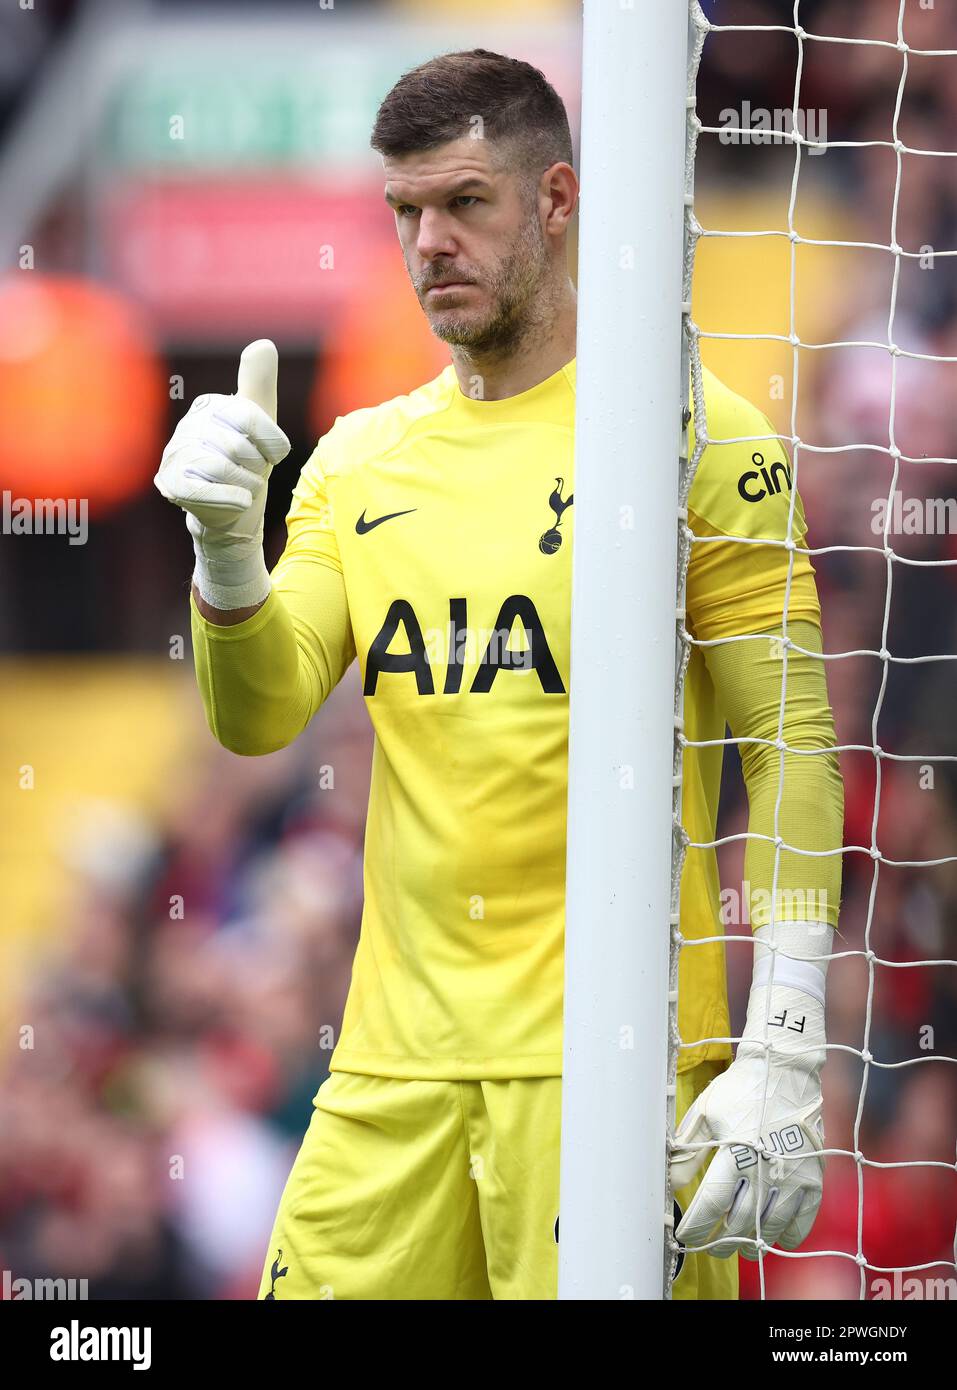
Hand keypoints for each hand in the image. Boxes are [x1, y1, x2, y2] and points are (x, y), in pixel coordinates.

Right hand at [154, 339, 290, 609]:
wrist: (233, 510)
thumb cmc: (248, 463)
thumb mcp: (261, 424)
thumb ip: (259, 385)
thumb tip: (263, 343)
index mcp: (209, 407)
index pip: (247, 416)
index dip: (270, 440)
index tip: (278, 455)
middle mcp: (187, 426)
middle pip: (234, 444)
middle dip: (255, 466)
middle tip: (255, 474)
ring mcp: (174, 455)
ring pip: (220, 467)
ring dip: (246, 483)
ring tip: (248, 489)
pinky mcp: (170, 484)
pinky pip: (201, 490)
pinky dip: (229, 498)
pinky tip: (243, 502)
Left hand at [670, 983, 825, 1259]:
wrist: (785, 1069)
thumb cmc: (741, 1089)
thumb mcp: (706, 1112)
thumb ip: (687, 1149)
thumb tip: (671, 1183)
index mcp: (735, 1150)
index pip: (712, 1202)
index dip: (696, 1225)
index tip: (684, 1236)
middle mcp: (765, 1167)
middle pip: (740, 1221)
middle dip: (722, 1240)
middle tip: (711, 1246)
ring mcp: (793, 1175)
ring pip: (770, 1225)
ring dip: (753, 1242)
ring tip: (739, 1246)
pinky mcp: (813, 1176)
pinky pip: (802, 1219)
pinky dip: (788, 1234)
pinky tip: (776, 1237)